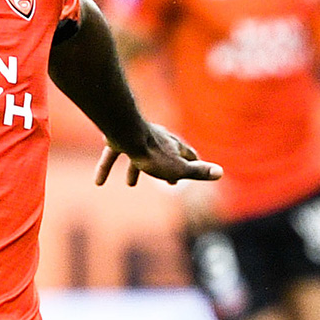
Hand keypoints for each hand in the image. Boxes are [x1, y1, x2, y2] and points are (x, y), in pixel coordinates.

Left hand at [94, 122, 221, 187]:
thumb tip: (221, 173)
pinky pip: (112, 155)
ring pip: (137, 155)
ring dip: (134, 171)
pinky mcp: (118, 140)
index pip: (189, 154)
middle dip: (167, 168)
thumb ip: (198, 171)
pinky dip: (106, 168)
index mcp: (173, 146)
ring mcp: (137, 138)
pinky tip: (99, 182)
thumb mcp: (179, 168)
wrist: (126, 134)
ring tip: (130, 185)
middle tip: (169, 183)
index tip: (199, 169)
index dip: (195, 163)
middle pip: (165, 154)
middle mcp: (157, 139)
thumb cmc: (153, 154)